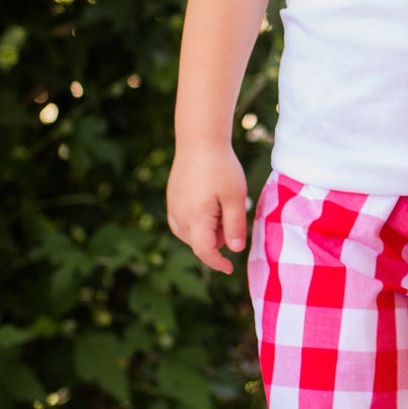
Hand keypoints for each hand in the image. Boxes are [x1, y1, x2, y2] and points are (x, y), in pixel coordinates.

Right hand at [166, 142, 251, 276]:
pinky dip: (199, 221)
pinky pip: (183, 221)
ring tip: (222, 206)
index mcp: (195, 218)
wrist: (199, 140)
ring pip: (190, 233)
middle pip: (199, 243)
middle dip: (218, 239)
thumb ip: (235, 225)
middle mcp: (179, 216)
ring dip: (208, 230)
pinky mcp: (172, 199)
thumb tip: (235, 249)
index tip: (230, 268)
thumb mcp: (235, 197)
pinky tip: (210, 203)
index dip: (217, 263)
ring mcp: (172, 207)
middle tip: (232, 213)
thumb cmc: (221, 167)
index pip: (204, 252)